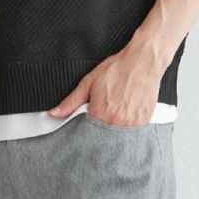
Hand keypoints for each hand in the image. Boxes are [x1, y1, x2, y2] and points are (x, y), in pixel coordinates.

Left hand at [46, 44, 162, 126]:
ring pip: (118, 137)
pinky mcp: (144, 121)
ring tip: (115, 113)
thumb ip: (71, 101)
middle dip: (100, 131)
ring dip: (113, 131)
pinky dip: (127, 128)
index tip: (87, 126)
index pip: (87, 134)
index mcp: (101, 114)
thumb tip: (54, 113)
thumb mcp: (89, 83)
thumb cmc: (118, 69)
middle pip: (103, 138)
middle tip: (103, 116)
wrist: (143, 61)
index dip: (85, 131)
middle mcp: (117, 122)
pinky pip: (132, 133)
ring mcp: (132, 124)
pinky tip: (125, 116)